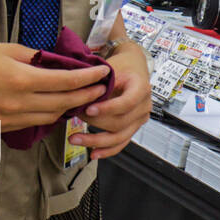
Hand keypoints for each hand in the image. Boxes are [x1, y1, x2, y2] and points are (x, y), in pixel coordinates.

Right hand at [0, 42, 109, 130]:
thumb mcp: (7, 49)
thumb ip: (37, 58)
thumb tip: (61, 63)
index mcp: (21, 80)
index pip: (67, 82)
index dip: (90, 77)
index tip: (104, 72)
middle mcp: (17, 103)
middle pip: (64, 102)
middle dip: (87, 95)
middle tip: (102, 88)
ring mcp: (8, 119)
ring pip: (50, 116)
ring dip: (70, 107)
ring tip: (84, 98)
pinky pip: (32, 123)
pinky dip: (48, 115)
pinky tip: (56, 106)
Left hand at [73, 42, 150, 159]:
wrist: (133, 68)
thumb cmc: (121, 67)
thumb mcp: (110, 68)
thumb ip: (97, 82)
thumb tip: (76, 97)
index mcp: (141, 88)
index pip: (127, 102)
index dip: (108, 108)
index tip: (89, 109)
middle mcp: (145, 105)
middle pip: (121, 122)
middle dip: (95, 122)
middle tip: (74, 116)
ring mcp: (140, 119)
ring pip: (119, 136)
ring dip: (96, 140)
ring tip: (74, 139)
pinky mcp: (133, 128)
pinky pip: (121, 143)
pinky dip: (107, 151)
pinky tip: (93, 153)